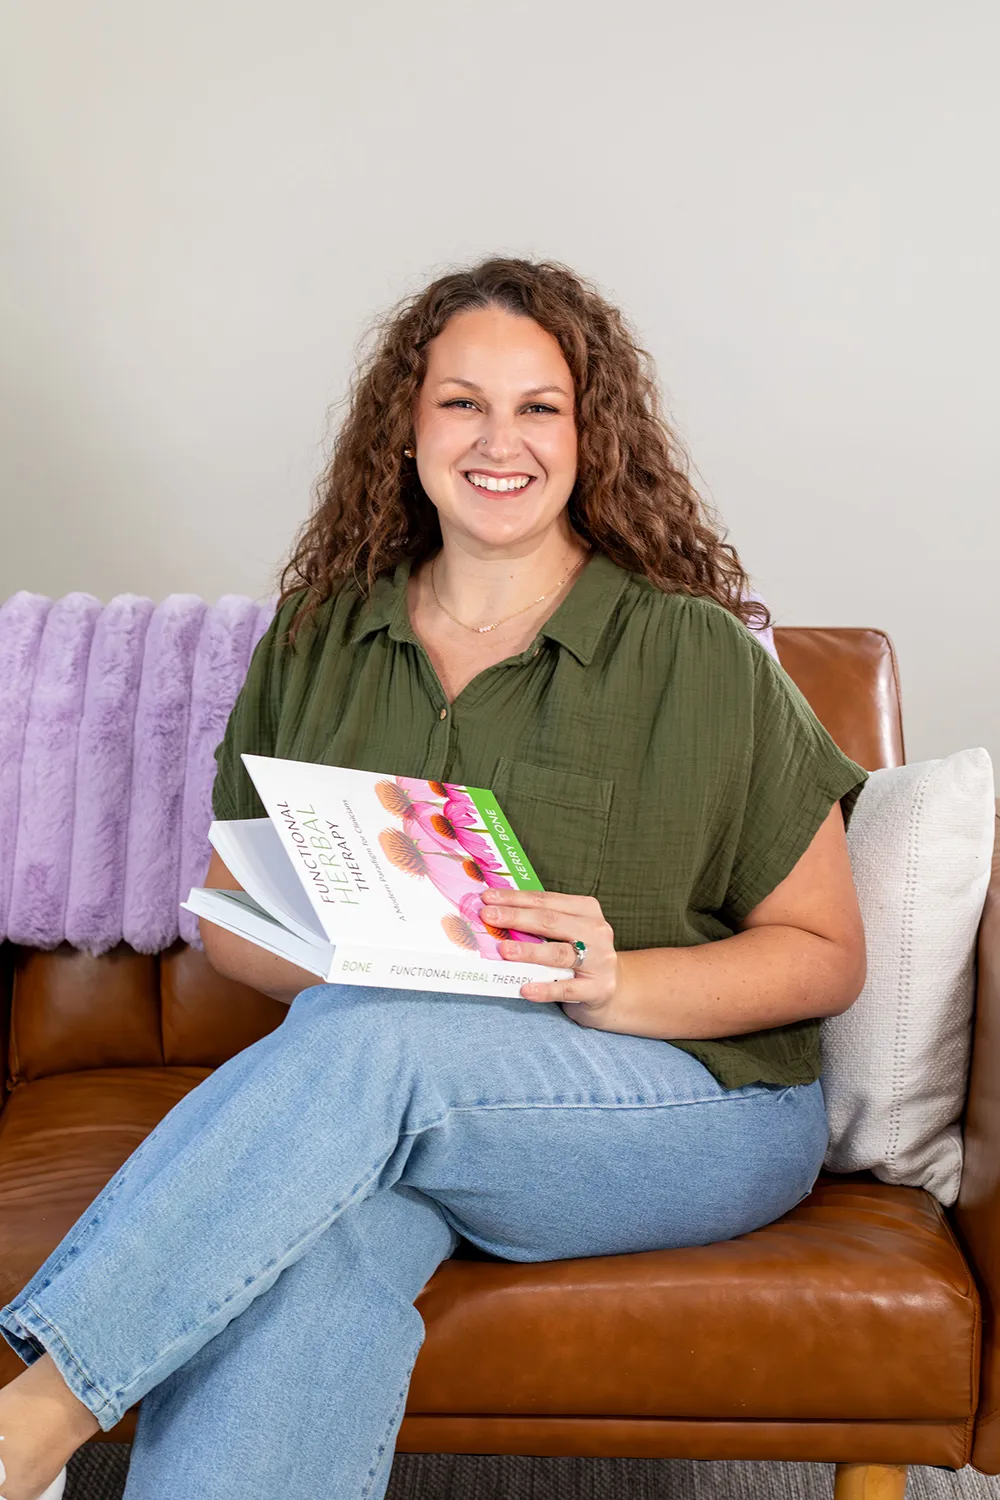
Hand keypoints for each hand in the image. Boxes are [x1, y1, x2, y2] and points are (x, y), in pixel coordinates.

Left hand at [478, 889, 616, 1020]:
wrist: (609, 990)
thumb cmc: (578, 956)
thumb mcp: (566, 933)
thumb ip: (540, 924)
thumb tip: (496, 915)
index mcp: (586, 910)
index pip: (545, 900)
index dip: (515, 899)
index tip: (488, 898)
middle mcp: (597, 932)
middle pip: (551, 922)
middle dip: (516, 918)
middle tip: (488, 917)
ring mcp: (600, 961)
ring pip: (559, 954)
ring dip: (529, 951)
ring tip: (504, 950)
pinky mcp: (598, 989)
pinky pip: (567, 989)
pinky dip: (545, 989)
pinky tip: (525, 989)